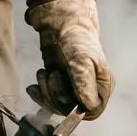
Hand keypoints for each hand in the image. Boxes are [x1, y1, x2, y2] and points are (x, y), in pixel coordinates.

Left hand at [26, 0, 113, 119]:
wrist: (61, 24)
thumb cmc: (76, 40)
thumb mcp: (82, 61)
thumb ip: (85, 84)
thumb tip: (87, 107)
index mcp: (102, 86)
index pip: (93, 111)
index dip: (77, 110)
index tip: (63, 97)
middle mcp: (90, 91)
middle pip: (72, 111)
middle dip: (56, 98)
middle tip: (51, 77)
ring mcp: (74, 89)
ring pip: (58, 106)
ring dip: (47, 93)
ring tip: (43, 73)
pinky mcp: (60, 86)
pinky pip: (49, 100)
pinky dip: (40, 95)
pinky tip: (33, 87)